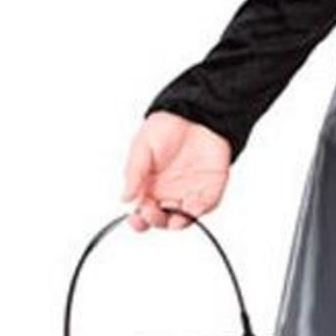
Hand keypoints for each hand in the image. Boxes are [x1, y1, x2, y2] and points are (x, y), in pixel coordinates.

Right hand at [121, 112, 231, 230]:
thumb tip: (125, 198)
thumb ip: (134, 172)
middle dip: (155, 220)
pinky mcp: (210, 188)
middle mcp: (169, 192)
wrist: (196, 112)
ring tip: (172, 219)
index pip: (143, 210)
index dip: (139, 219)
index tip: (135, 220)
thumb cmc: (167, 126)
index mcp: (150, 185)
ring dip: (176, 222)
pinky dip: (198, 211)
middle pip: (161, 218)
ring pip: (183, 217)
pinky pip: (205, 206)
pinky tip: (191, 209)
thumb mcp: (142, 146)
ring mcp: (190, 191)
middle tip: (151, 212)